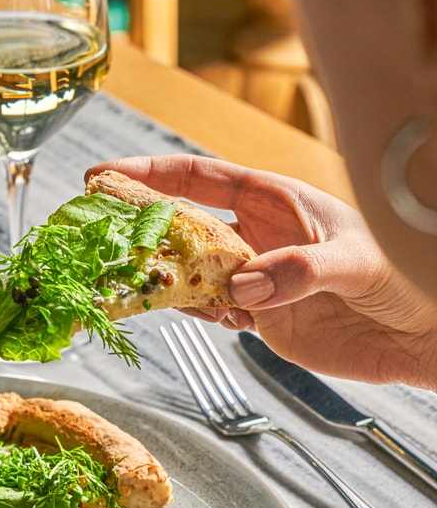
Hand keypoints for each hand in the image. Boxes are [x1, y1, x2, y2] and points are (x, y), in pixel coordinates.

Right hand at [87, 155, 436, 387]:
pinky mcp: (262, 316)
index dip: (154, 173)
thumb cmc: (405, 276)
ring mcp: (257, 276)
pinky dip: (193, 311)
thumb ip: (300, 270)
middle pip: (187, 223)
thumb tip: (242, 286)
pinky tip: (190, 311)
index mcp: (279, 201)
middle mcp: (260, 235)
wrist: (421, 334)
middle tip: (102, 231)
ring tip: (135, 279)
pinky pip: (212, 308)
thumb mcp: (357, 263)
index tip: (110, 175)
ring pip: (193, 270)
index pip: (204, 178)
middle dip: (144, 224)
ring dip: (165, 275)